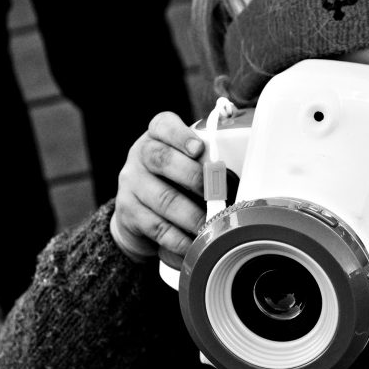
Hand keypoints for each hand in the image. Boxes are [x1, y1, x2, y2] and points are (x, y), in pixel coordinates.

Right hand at [111, 112, 205, 262]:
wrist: (136, 215)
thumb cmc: (173, 183)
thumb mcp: (185, 164)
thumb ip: (206, 162)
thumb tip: (239, 178)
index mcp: (157, 137)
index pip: (163, 125)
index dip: (181, 135)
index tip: (199, 149)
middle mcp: (139, 155)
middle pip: (162, 159)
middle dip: (194, 178)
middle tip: (216, 194)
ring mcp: (131, 183)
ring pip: (163, 199)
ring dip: (192, 216)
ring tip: (211, 225)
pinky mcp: (128, 212)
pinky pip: (158, 227)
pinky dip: (180, 239)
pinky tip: (194, 243)